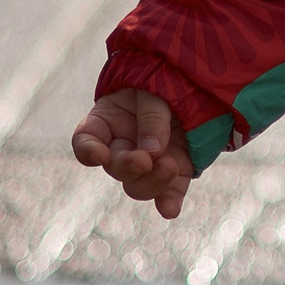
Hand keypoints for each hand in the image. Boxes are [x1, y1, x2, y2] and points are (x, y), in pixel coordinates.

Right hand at [71, 89, 195, 219]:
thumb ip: (151, 117)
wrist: (198, 75)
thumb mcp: (154, 87)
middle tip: (144, 160)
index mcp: (107, 122)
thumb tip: (152, 152)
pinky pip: (169, 191)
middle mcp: (122, 146)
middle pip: (116, 168)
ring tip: (170, 166)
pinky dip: (169, 202)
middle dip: (128, 167)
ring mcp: (149, 161)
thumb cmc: (165, 76)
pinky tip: (170, 209)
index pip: (86, 141)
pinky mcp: (175, 170)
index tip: (99, 154)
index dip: (87, 151)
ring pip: (138, 186)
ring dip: (151, 182)